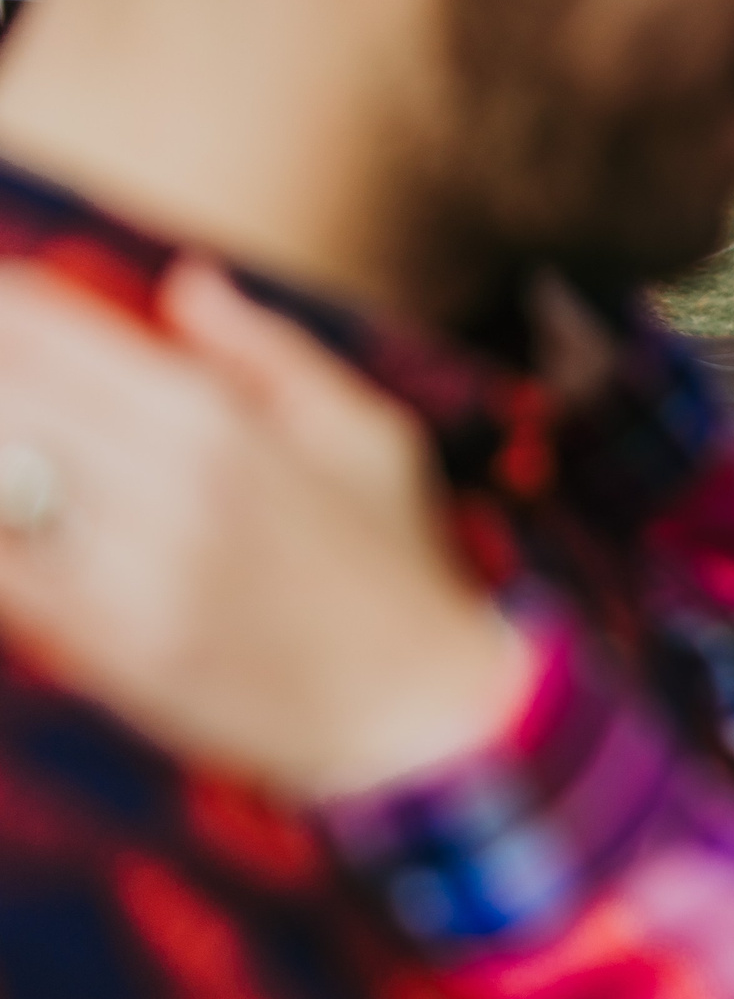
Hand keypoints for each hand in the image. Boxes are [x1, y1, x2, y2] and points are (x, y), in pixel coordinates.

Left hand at [0, 260, 529, 799]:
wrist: (425, 715)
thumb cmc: (401, 566)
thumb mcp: (367, 436)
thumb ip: (266, 352)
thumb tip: (186, 283)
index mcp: (221, 418)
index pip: (45, 329)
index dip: (2, 307)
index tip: (0, 305)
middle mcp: (169, 485)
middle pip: (3, 395)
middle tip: (9, 386)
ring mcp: (135, 572)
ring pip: (1, 479)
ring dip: (2, 455)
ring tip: (22, 453)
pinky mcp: (114, 651)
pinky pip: (8, 574)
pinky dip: (5, 540)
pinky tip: (20, 523)